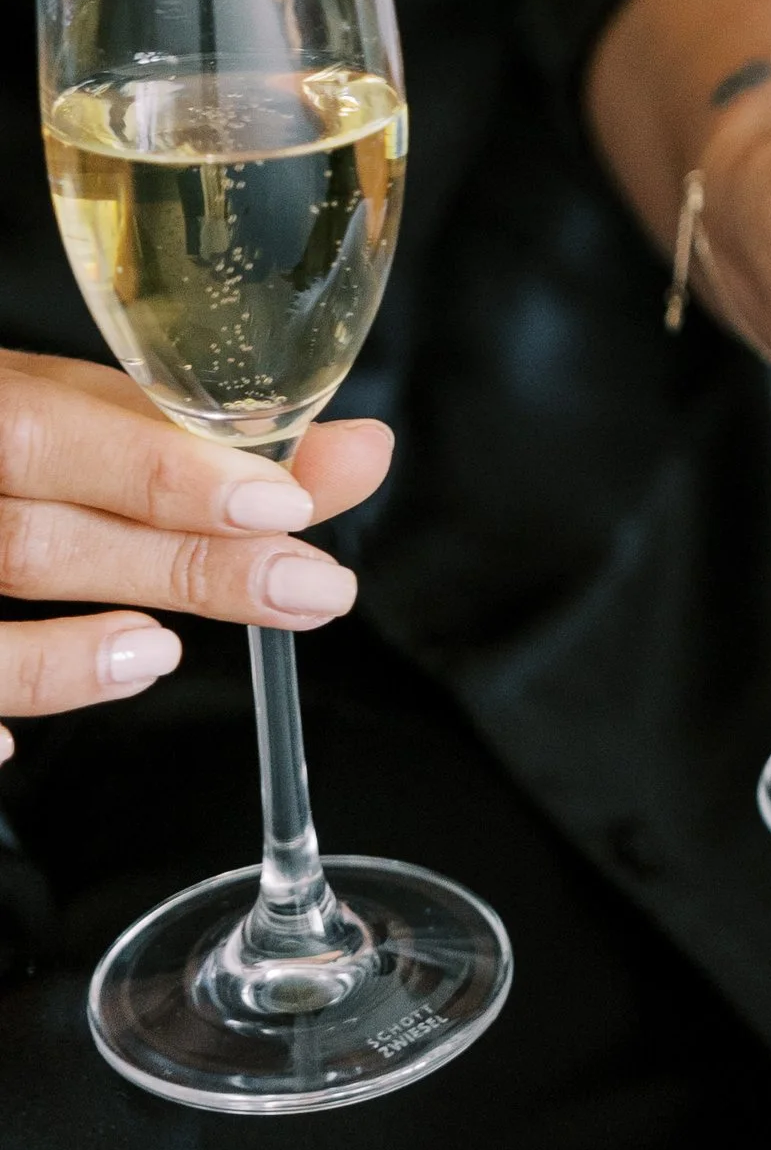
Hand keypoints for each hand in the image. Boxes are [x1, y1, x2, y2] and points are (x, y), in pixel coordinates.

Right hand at [0, 353, 388, 756]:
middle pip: (35, 539)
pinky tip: (13, 745)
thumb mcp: (70, 405)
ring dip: (69, 655)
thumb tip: (356, 456)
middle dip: (182, 568)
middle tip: (308, 589)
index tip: (284, 502)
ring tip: (159, 657)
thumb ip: (191, 435)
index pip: (54, 429)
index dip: (166, 472)